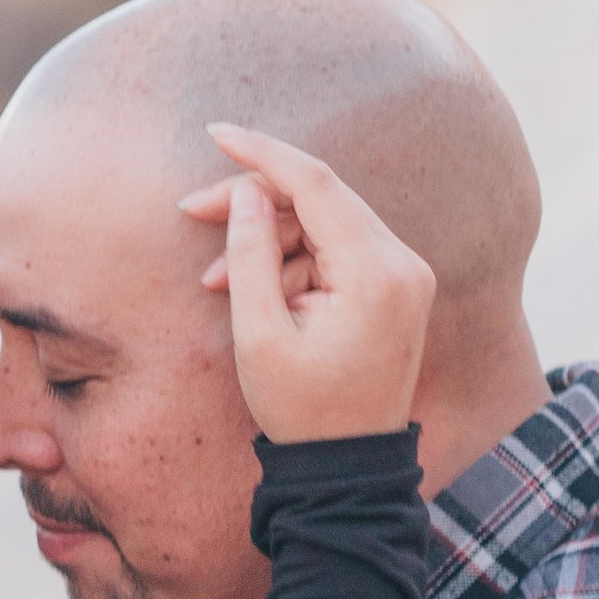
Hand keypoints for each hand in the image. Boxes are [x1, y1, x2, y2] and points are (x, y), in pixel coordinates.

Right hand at [183, 126, 435, 444]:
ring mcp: (406, 274)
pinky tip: (254, 292)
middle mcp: (403, 264)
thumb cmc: (302, 409)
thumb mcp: (259, 334)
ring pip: (324, 223)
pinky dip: (293, 262)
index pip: (316, 184)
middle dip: (254, 201)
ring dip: (268, 241)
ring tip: (216, 281)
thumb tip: (248, 190)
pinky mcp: (397, 287)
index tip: (215, 131)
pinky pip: (338, 250)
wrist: (349, 466)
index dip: (261, 153)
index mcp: (377, 273)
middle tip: (193, 211)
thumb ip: (250, 255)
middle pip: (320, 198)